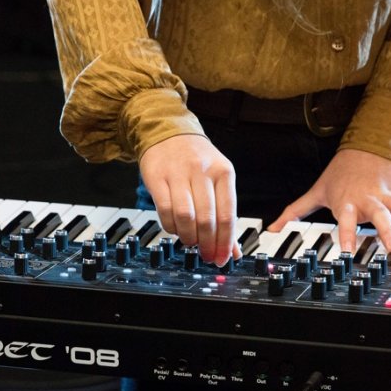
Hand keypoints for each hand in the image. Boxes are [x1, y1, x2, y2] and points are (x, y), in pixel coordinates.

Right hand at [139, 134, 238, 265]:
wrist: (168, 132)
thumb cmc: (197, 160)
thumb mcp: (218, 180)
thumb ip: (226, 215)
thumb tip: (234, 251)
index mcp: (224, 172)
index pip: (227, 215)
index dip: (225, 242)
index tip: (223, 259)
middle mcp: (202, 171)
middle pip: (207, 219)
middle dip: (207, 244)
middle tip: (206, 255)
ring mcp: (178, 173)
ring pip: (185, 216)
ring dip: (188, 236)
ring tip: (190, 242)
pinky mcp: (157, 176)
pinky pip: (165, 210)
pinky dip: (171, 226)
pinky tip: (175, 229)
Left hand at [266, 147, 390, 255]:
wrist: (369, 142)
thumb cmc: (341, 171)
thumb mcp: (316, 190)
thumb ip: (294, 212)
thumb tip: (271, 229)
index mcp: (348, 201)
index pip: (347, 220)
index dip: (348, 235)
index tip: (350, 253)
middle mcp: (371, 199)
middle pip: (381, 217)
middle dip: (388, 233)